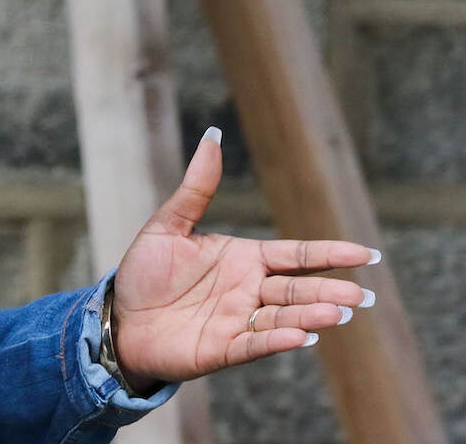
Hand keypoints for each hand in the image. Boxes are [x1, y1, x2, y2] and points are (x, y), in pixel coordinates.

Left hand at [111, 128, 377, 389]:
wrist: (117, 319)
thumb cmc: (143, 273)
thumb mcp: (167, 226)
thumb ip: (197, 188)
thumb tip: (213, 136)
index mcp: (244, 259)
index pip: (296, 255)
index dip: (331, 254)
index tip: (366, 255)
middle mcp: (249, 290)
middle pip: (298, 289)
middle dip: (329, 292)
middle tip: (361, 297)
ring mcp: (239, 321)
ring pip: (284, 317)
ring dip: (310, 316)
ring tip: (338, 313)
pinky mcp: (223, 349)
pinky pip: (255, 344)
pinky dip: (277, 340)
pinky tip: (301, 336)